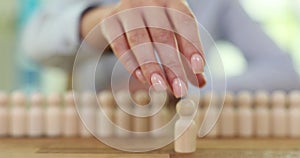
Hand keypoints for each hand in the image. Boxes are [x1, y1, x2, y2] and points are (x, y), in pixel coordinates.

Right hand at [81, 0, 205, 97]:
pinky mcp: (110, 21)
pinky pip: (120, 44)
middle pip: (163, 35)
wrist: (125, 13)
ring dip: (151, 67)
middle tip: (180, 90)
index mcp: (172, 2)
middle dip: (173, 66)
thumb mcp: (175, 35)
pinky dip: (131, 63)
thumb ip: (187, 57)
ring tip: (160, 88)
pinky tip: (142, 79)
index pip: (185, 23)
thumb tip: (200, 83)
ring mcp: (128, 10)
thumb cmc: (157, 26)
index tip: (198, 70)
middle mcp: (150, 2)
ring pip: (140, 40)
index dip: (192, 46)